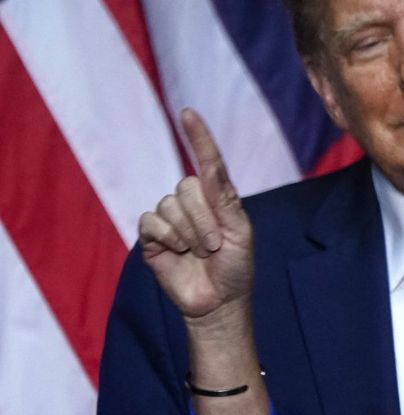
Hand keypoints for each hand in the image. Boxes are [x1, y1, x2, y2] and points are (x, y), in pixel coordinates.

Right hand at [138, 109, 253, 319]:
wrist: (218, 301)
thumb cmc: (235, 267)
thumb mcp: (239, 231)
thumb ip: (223, 198)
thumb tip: (208, 165)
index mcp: (217, 197)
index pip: (207, 161)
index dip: (198, 137)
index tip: (189, 113)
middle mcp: (192, 202)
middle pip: (186, 186)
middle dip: (203, 219)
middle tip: (214, 246)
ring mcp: (170, 217)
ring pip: (169, 205)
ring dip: (188, 234)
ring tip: (199, 253)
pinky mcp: (152, 236)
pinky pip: (151, 222)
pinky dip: (168, 238)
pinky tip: (178, 253)